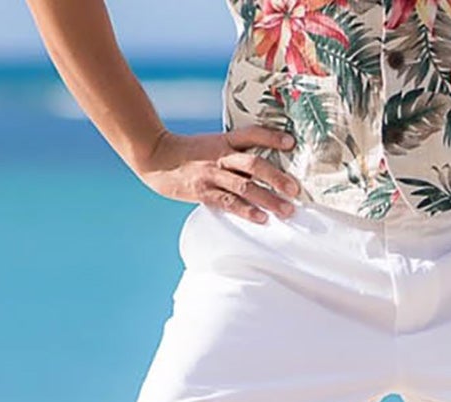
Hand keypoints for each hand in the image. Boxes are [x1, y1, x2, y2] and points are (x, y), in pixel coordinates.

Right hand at [138, 126, 299, 223]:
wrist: (155, 156)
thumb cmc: (188, 153)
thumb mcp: (212, 145)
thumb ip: (234, 152)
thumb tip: (262, 164)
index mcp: (224, 141)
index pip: (251, 135)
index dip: (271, 137)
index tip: (291, 143)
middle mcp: (220, 156)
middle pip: (253, 164)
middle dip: (276, 177)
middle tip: (295, 189)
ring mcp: (212, 175)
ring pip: (244, 186)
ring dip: (268, 199)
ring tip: (287, 210)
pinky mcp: (203, 192)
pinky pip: (228, 202)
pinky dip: (246, 211)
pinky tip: (261, 218)